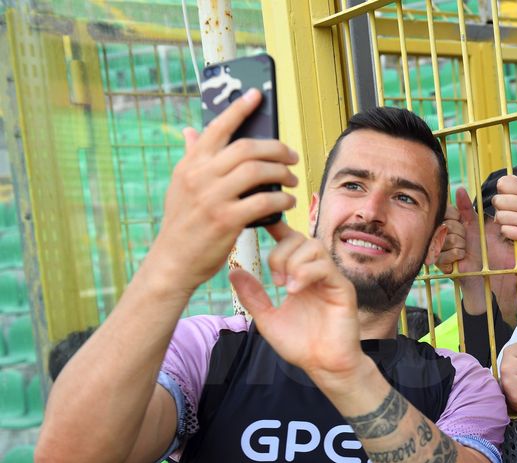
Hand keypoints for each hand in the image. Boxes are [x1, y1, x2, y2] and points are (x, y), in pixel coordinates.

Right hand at [154, 89, 298, 292]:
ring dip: (282, 173)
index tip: (257, 95)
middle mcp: (199, 176)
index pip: (216, 127)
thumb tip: (192, 130)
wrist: (173, 262)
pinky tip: (288, 201)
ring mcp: (212, 197)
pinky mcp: (226, 220)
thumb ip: (191, 157)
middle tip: (291, 156)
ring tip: (292, 179)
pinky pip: (263, 201)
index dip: (239, 108)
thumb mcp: (180, 186)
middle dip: (275, 148)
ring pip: (257, 172)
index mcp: (190, 164)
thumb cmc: (183, 224)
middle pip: (246, 148)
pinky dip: (281, 199)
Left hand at [230, 222, 368, 389]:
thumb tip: (234, 271)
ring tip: (285, 287)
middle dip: (280, 252)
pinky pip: (325, 267)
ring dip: (293, 262)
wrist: (324, 366)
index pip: (289, 241)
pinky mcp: (342, 288)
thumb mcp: (267, 319)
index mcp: (300, 276)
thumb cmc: (301, 344)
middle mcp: (317, 273)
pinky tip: (294, 291)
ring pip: (313, 247)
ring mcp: (331, 279)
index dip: (276, 227)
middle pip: (300, 238)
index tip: (258, 226)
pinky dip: (306, 273)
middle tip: (274, 279)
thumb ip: (253, 296)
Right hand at [436, 187, 480, 274]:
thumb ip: (466, 206)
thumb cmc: (480, 243)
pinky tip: (459, 259)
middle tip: (465, 240)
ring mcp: (436, 247)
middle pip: (446, 225)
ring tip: (463, 250)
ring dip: (460, 246)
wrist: (485, 264)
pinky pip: (446, 254)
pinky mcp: (437, 262)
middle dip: (461, 233)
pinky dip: (457, 256)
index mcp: (444, 221)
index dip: (456, 218)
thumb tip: (459, 189)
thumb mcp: (475, 222)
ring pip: (447, 240)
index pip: (445, 211)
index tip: (462, 224)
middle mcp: (437, 232)